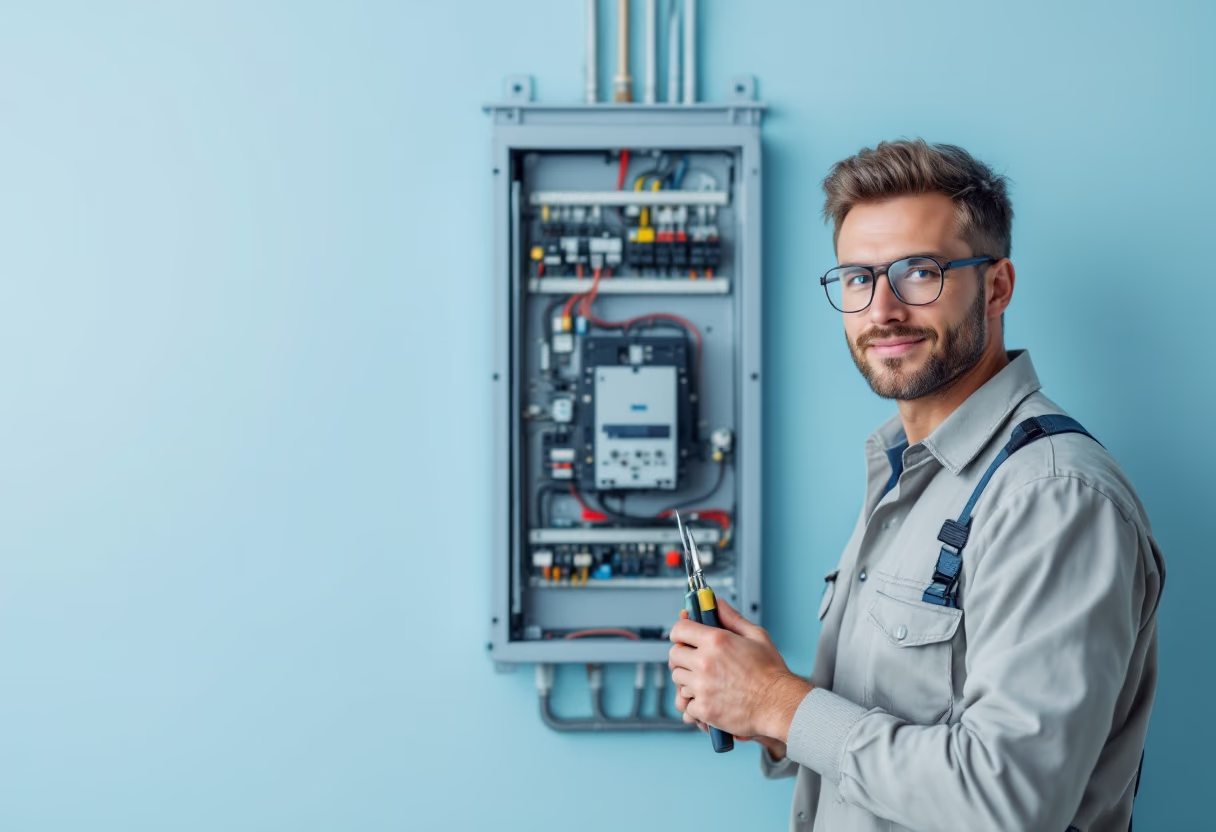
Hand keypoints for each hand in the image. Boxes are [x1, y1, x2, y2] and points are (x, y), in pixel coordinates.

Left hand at [668, 597, 811, 741]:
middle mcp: (704, 662)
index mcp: (716, 641)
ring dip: (688, 680)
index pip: (679, 629)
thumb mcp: (757, 636)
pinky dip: (696, 703)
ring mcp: (702, 687)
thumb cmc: (771, 672)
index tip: (685, 637)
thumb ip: (732, 618)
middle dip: (683, 657)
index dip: (681, 632)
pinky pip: (687, 704)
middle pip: (674, 655)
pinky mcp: (704, 709)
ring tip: (707, 682)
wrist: (779, 704)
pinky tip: (710, 699)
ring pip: (678, 680)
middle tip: (696, 661)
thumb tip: (716, 603)